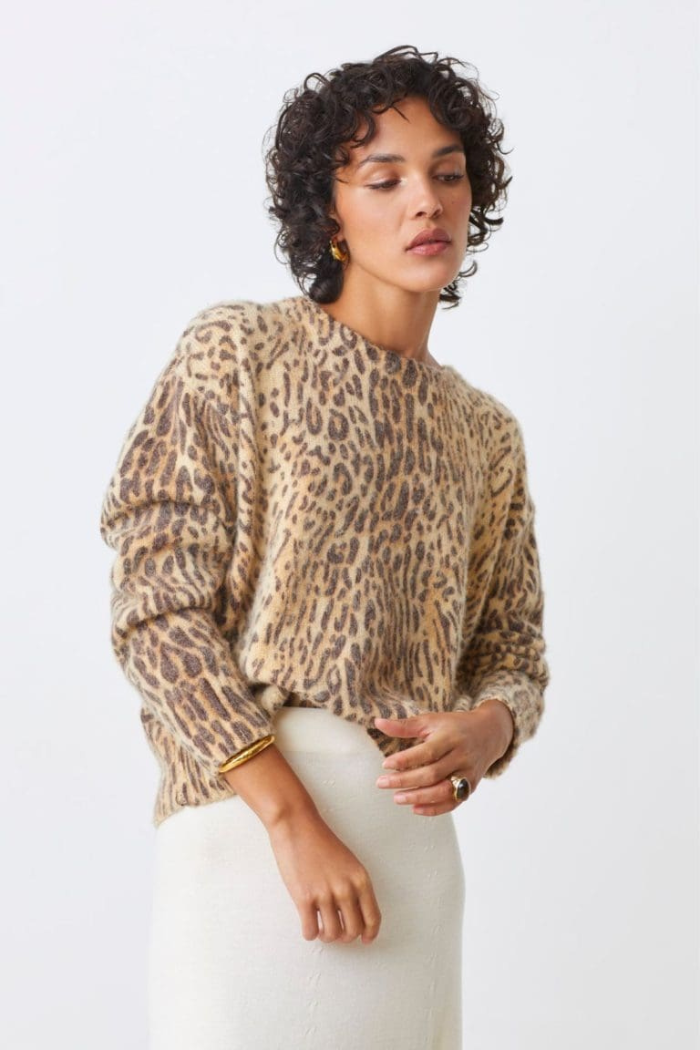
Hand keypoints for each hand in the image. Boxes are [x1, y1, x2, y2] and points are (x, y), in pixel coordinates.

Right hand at [267, 808, 381, 944]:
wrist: (297, 825)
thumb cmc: (320, 841)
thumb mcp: (348, 862)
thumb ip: (353, 886)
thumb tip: (352, 913)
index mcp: (360, 879)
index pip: (373, 917)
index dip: (370, 933)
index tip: (365, 939)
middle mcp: (346, 889)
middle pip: (353, 930)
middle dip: (345, 936)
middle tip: (337, 932)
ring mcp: (325, 894)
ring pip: (332, 934)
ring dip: (327, 936)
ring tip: (321, 928)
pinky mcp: (304, 898)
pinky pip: (311, 931)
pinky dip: (310, 933)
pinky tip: (308, 925)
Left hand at [373, 702, 512, 815]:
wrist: (489, 733)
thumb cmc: (455, 726)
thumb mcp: (432, 720)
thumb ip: (405, 725)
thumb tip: (378, 722)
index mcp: (450, 738)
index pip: (427, 752)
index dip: (406, 760)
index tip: (385, 764)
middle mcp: (461, 757)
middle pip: (432, 774)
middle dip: (405, 781)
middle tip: (382, 783)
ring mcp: (467, 774)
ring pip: (443, 791)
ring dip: (418, 797)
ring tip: (397, 798)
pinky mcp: (471, 787)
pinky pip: (453, 802)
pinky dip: (434, 809)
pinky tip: (415, 808)